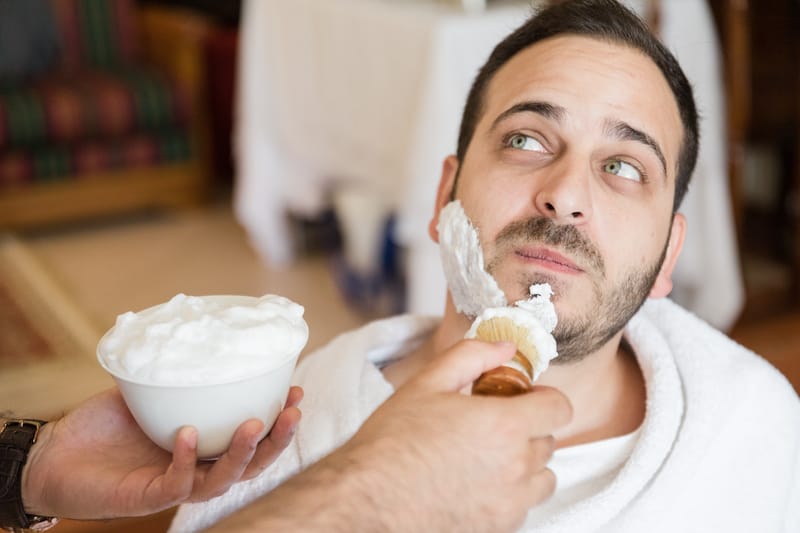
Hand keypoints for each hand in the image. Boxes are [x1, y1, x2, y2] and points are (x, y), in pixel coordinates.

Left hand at [21, 386, 302, 519]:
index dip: (278, 422)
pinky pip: (175, 484)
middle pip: (250, 466)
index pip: (252, 440)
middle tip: (291, 412)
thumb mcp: (147, 391)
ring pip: (222, 480)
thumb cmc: (103, 425)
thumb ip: (176, 374)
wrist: (54, 454)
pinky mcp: (145, 498)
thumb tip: (204, 333)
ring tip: (254, 425)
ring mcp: (172, 485)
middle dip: (277, 442)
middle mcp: (196, 468)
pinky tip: (189, 433)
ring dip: (242, 454)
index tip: (296, 390)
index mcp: (204, 446)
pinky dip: (186, 460)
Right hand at [206, 340, 570, 531]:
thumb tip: (506, 347)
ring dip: (524, 464)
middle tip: (489, 424)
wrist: (366, 500)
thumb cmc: (392, 443)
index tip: (523, 398)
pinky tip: (474, 482)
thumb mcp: (428, 384)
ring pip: (542, 479)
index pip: (559, 408)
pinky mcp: (497, 528)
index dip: (544, 397)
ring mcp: (509, 504)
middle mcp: (516, 467)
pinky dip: (509, 494)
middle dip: (527, 428)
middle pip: (549, 442)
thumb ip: (472, 356)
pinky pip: (522, 507)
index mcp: (504, 425)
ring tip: (485, 456)